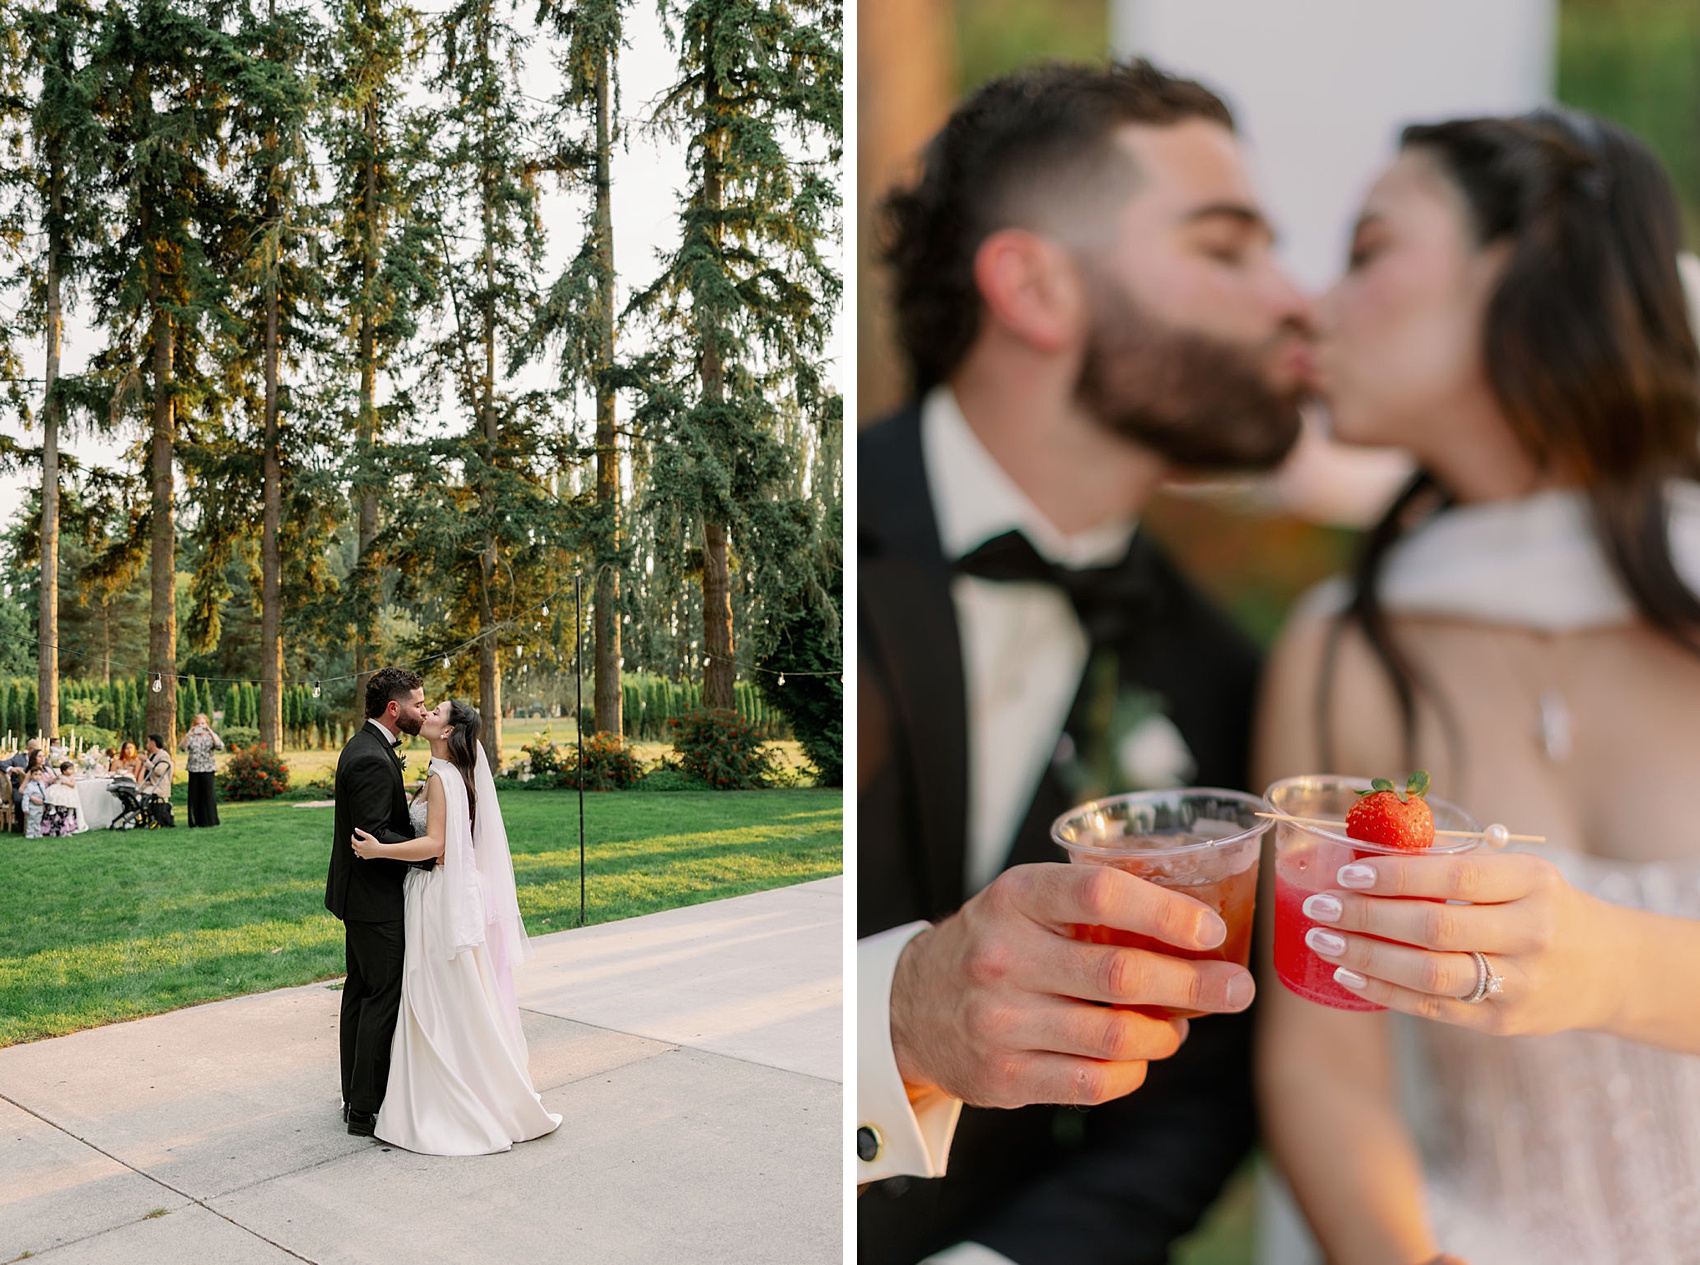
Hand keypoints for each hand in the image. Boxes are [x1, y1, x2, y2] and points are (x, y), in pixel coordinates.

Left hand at [350, 827, 382, 859]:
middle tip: (356, 840)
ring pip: (355, 851)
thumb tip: (356, 830)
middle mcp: (359, 850)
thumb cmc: (375, 844)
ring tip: (359, 846)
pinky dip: (360, 852)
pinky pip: (360, 855)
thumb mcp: (368, 836)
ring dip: (356, 848)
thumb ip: (361, 832)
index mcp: (359, 845)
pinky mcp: (364, 857)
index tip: (353, 835)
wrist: (380, 850)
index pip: (353, 840)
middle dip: (353, 842)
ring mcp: (361, 854)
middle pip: (353, 846)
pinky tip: (364, 850)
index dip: (352, 837)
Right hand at [889, 862, 1255, 1109]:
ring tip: (1180, 1025)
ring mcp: (1000, 1020)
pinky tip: (1139, 1056)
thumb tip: (1198, 927)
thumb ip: (1093, 905)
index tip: (1212, 930)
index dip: (1166, 912)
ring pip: (1116, 1034)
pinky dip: (1133, 1071)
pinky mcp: (1004, 1076)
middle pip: (1120, 972)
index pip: (1099, 893)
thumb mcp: (1025, 903)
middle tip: (1236, 989)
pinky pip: (1095, 1081)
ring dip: (1166, 1033)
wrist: (912, 1007)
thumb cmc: (996, 945)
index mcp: (1014, 897)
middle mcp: (1002, 956)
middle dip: (1195, 984)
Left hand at [1299, 850, 1611, 1035]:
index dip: (1397, 875)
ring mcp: (1519, 983)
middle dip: (1367, 916)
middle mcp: (1531, 934)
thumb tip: (1371, 848)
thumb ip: (1457, 863)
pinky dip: (1383, 992)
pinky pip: (1433, 1009)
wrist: (1609, 969)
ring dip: (1366, 958)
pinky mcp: (1503, 1022)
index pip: (1456, 875)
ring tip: (1322, 940)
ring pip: (1429, 974)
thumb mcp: (1519, 874)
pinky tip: (1347, 975)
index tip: (1349, 873)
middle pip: (1435, 927)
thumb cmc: (1543, 907)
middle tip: (1319, 905)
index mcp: (1533, 883)